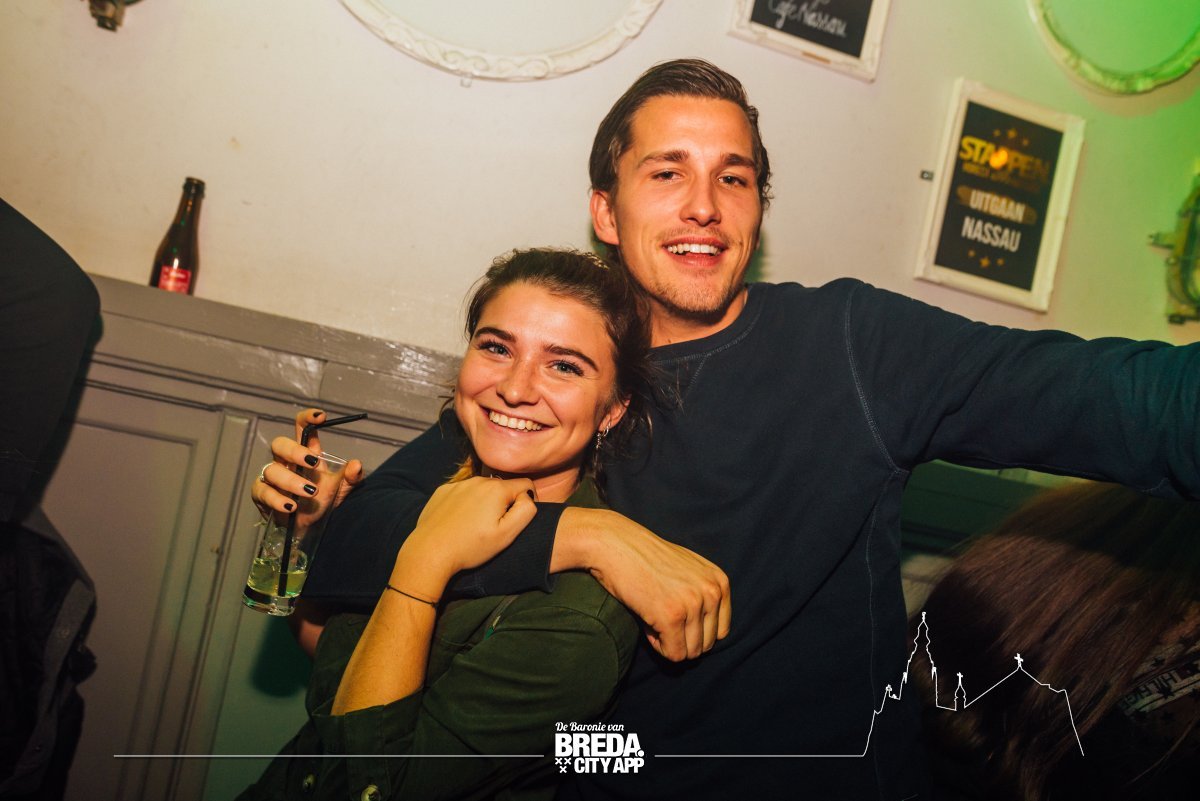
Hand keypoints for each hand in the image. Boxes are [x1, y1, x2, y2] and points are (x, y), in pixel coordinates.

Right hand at [251, 408, 364, 524]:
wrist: (310, 528)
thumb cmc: (323, 502)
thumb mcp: (343, 490)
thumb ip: (352, 478)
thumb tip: (356, 465)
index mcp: (307, 454)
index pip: (302, 428)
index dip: (307, 418)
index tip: (321, 417)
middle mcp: (286, 461)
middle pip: (280, 444)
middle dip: (295, 451)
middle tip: (314, 463)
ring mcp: (272, 477)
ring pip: (272, 470)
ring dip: (291, 481)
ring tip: (310, 493)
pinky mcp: (262, 495)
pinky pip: (262, 492)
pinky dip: (276, 499)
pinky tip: (290, 507)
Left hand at [391, 476, 537, 598]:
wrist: (429, 552)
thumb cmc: (471, 546)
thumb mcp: (507, 534)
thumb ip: (526, 510)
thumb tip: (528, 496)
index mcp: (497, 488)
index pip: (526, 484)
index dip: (528, 501)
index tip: (517, 520)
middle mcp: (478, 480)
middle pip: (503, 487)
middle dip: (504, 503)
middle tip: (493, 528)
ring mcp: (458, 484)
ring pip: (482, 490)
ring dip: (485, 503)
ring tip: (474, 527)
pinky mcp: (442, 491)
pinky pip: (463, 493)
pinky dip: (466, 504)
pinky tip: (458, 522)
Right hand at [555, 508, 730, 661]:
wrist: (615, 544)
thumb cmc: (647, 559)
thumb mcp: (688, 569)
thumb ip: (704, 594)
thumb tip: (707, 636)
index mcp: (719, 582)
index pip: (720, 631)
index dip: (695, 631)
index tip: (674, 616)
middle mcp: (711, 592)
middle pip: (706, 645)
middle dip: (681, 638)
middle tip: (659, 616)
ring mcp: (692, 604)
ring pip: (690, 652)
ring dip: (669, 642)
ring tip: (653, 617)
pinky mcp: (671, 617)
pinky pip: (674, 653)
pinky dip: (658, 645)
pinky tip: (647, 624)